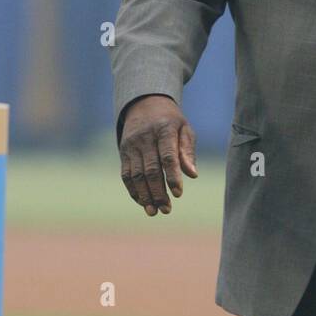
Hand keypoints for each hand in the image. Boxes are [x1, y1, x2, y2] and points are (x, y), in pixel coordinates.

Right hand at [119, 95, 197, 215]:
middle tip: (166, 210)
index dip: (172, 177)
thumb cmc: (171, 121)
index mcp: (164, 130)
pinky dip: (133, 190)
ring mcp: (131, 145)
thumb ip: (188, 151)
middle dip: (158, 192)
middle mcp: (145, 138)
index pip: (167, 157)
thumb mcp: (185, 129)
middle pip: (150, 169)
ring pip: (136, 175)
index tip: (178, 194)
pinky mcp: (123, 152)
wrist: (144, 104)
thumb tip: (192, 175)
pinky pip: (125, 174)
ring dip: (145, 195)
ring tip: (154, 211)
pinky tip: (142, 202)